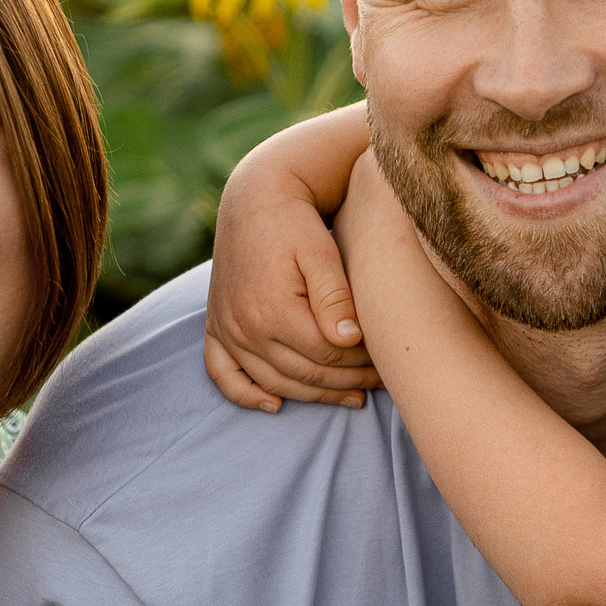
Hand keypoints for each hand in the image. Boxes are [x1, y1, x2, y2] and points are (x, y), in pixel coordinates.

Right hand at [204, 157, 378, 414]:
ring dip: (314, 395)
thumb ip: (335, 297)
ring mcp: (227, 330)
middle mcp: (244, 327)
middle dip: (346, 382)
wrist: (254, 199)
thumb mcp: (321, 252)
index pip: (327, 355)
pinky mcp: (217, 327)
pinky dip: (245, 395)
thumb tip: (350, 341)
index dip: (361, 363)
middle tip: (379, 383)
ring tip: (352, 396)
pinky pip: (223, 374)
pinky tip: (274, 406)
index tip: (388, 362)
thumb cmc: (295, 222)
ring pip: (274, 381)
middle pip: (304, 374)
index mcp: (272, 310)